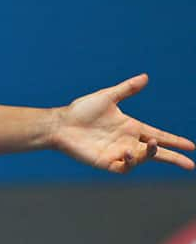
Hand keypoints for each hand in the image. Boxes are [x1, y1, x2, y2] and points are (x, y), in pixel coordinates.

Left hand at [52, 74, 194, 173]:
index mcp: (131, 127)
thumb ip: (127, 89)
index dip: (174, 141)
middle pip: (156, 153)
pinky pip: (125, 167)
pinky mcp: (107, 162)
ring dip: (150, 154)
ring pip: (142, 159)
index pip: (159, 135)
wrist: (61, 123)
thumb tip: (145, 77)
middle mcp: (128, 141)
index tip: (191, 146)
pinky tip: (129, 153)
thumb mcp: (107, 97)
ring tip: (151, 145)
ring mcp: (118, 153)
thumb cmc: (81, 110)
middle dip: (173, 158)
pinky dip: (131, 162)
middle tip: (190, 165)